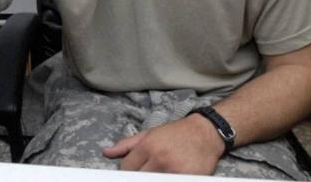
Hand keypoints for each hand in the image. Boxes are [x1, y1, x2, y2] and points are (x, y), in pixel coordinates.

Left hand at [102, 115, 224, 174]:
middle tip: (143, 172)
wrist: (204, 133)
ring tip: (156, 172)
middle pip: (139, 178)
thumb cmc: (175, 133)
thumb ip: (126, 145)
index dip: (126, 172)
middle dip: (138, 177)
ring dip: (152, 178)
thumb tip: (106, 152)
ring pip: (153, 181)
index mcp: (147, 147)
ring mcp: (175, 171)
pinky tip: (167, 175)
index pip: (126, 168)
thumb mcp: (148, 134)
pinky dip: (167, 180)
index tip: (130, 171)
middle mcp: (160, 160)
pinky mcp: (188, 178)